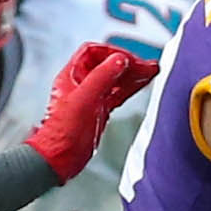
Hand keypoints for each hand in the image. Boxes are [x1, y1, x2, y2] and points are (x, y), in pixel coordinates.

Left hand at [24, 42, 159, 182]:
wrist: (59, 158)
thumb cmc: (62, 131)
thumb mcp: (85, 98)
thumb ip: (103, 76)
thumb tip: (120, 59)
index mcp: (72, 75)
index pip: (94, 52)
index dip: (112, 52)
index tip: (129, 59)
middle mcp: (81, 85)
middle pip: (107, 65)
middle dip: (127, 63)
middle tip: (146, 65)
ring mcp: (91, 99)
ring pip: (115, 80)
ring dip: (132, 74)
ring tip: (151, 71)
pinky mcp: (99, 112)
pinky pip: (117, 94)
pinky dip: (130, 88)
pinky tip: (141, 84)